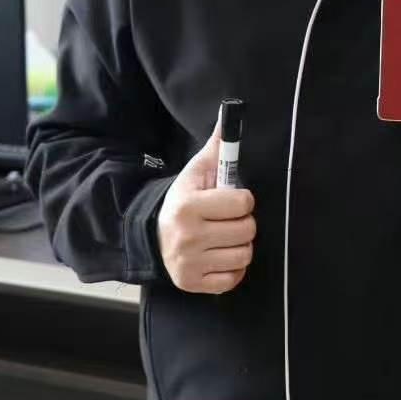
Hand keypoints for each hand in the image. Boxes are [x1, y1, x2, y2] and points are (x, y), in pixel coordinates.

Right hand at [156, 123, 256, 293]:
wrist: (152, 236)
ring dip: (240, 245)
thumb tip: (230, 115)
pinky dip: (232, 268)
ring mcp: (190, 264)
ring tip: (225, 237)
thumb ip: (217, 148)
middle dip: (243, 222)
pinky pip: (233, 279)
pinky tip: (220, 255)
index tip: (231, 199)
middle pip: (247, 230)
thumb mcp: (195, 173)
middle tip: (228, 219)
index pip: (242, 203)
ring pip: (244, 255)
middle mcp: (189, 237)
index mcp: (189, 207)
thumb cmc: (183, 201)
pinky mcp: (194, 284)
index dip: (242, 199)